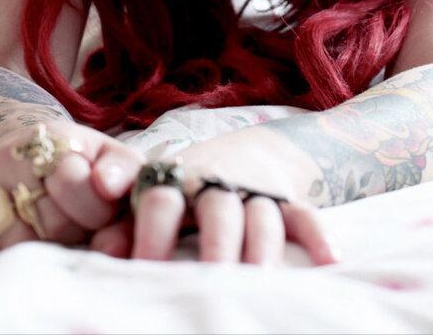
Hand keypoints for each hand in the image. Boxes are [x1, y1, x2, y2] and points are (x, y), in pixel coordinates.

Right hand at [0, 121, 144, 263]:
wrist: (40, 159)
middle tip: (84, 226)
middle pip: (50, 221)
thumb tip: (107, 188)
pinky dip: (18, 260)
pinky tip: (35, 243)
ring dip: (50, 250)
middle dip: (78, 232)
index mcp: (50, 137)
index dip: (98, 209)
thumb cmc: (88, 166)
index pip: (70, 181)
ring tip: (62, 235)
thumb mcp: (114, 159)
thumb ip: (125, 173)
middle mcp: (9, 157)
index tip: (105, 212)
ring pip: (22, 243)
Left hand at [90, 129, 339, 266]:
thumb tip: (102, 253)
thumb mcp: (155, 196)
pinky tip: (330, 262)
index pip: (162, 200)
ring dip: (261, 248)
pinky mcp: (286, 198)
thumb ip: (125, 224)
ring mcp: (254, 189)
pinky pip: (305, 215)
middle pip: (217, 209)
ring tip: (260, 282)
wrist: (248, 151)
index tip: (145, 266)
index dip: (153, 232)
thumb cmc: (184, 188)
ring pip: (261, 216)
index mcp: (175, 180)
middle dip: (215, 244)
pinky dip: (319, 236)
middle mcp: (214, 182)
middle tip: (211, 279)